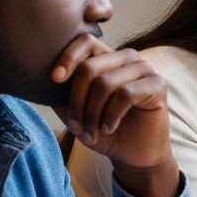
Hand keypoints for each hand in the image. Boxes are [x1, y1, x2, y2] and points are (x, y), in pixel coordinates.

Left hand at [52, 34, 179, 196]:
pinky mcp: (158, 85)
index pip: (86, 41)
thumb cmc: (104, 131)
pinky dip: (111, 115)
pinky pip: (125, 94)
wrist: (133, 154)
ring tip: (91, 132)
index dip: (67, 57)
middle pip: (89, 67)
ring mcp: (145, 70)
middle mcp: (127, 59)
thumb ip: (61, 92)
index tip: (55, 80)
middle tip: (76, 126)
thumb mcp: (76, 111)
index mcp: (107, 58)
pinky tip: (109, 128)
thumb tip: (38, 78)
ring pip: (105, 83)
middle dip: (76, 101)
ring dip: (92, 113)